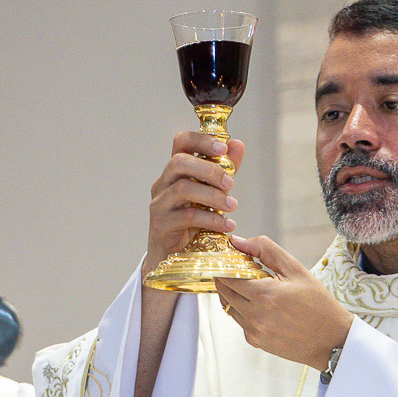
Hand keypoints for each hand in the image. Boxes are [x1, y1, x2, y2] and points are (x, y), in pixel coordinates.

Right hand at [146, 131, 242, 272]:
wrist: (172, 257)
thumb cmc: (193, 222)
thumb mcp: (212, 193)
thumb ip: (224, 169)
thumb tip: (237, 144)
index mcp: (175, 171)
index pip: (181, 142)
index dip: (201, 139)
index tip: (223, 147)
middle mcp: (163, 183)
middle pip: (179, 163)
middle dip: (209, 169)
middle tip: (231, 182)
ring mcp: (159, 204)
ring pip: (183, 189)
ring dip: (212, 196)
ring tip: (233, 205)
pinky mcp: (161, 226)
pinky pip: (187, 217)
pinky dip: (211, 220)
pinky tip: (227, 226)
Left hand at [213, 236, 353, 372]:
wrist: (332, 340)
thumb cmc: (318, 304)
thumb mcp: (296, 270)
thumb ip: (265, 250)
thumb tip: (238, 241)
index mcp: (264, 295)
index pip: (226, 276)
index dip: (225, 264)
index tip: (231, 258)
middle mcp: (255, 316)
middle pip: (223, 291)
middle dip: (227, 278)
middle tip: (241, 270)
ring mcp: (253, 331)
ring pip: (228, 307)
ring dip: (234, 294)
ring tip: (255, 287)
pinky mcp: (256, 341)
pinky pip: (240, 321)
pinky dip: (244, 310)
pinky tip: (263, 306)